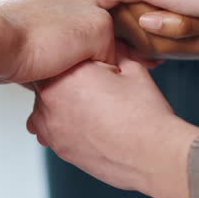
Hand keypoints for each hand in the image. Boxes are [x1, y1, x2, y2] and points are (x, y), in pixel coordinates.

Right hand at [0, 0, 114, 83]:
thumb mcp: (20, 29)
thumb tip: (44, 56)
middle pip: (94, 32)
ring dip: (88, 62)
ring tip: (60, 68)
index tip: (51, 56)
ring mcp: (92, 9)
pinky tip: (68, 70)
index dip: (69, 44)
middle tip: (56, 65)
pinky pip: (110, 61)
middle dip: (83, 52)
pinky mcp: (101, 27)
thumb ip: (41, 32)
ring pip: (103, 46)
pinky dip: (94, 74)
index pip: (78, 21)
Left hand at [27, 55, 198, 197]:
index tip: (91, 63)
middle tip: (94, 85)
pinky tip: (86, 122)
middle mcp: (50, 99)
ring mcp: (50, 126)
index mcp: (66, 73)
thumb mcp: (131, 67)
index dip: (75, 56)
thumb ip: (112, 50)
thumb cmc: (144, 115)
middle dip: (66, 78)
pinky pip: (50, 127)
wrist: (152, 155)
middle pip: (47, 78)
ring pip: (46, 103)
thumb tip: (106, 42)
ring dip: (61, 101)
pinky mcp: (57, 147)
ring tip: (92, 105)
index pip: (57, 55)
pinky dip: (63, 123)